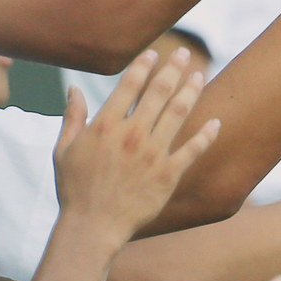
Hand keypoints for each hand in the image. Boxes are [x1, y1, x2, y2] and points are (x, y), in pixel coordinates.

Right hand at [53, 49, 220, 246]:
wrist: (91, 228)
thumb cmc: (74, 189)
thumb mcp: (64, 150)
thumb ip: (72, 117)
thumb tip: (74, 88)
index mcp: (105, 126)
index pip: (129, 85)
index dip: (144, 65)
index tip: (154, 53)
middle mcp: (132, 135)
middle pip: (159, 92)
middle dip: (174, 69)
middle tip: (185, 54)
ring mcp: (153, 153)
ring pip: (179, 112)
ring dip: (191, 91)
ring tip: (200, 75)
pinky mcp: (169, 173)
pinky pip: (193, 149)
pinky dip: (207, 134)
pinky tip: (216, 122)